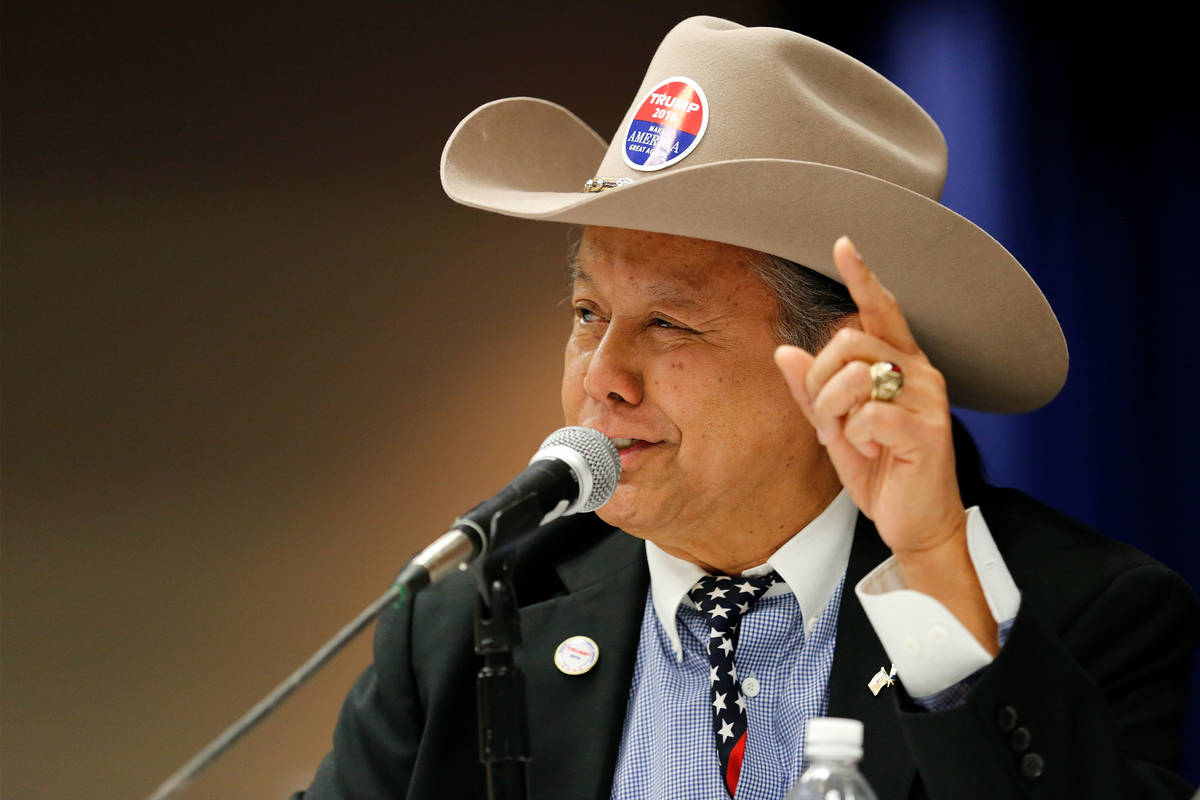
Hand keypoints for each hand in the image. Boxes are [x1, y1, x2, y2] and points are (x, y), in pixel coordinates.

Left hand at [774, 236, 996, 651]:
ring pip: (856, 377)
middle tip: (826, 420)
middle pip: (849, 342)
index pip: (881, 309)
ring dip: (836, 412)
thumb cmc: (881, 470)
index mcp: (900, 364)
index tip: (843, 244)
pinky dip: (859, 437)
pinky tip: (876, 453)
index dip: (862, 276)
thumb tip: (784, 351)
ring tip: (850, 438)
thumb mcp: (837, 427)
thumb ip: (812, 390)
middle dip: (820, 383)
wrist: (914, 522)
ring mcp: (928, 398)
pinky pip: (870, 415)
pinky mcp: (928, 430)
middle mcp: (920, 371)